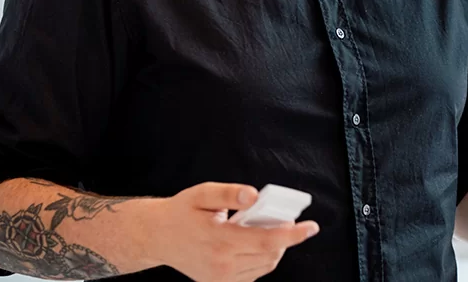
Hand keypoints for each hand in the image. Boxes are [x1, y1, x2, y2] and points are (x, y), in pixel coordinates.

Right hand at [144, 182, 318, 281]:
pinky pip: (252, 275)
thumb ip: (230, 194)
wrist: (156, 237)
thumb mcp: (202, 194)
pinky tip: (254, 244)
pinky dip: (261, 260)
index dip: (294, 235)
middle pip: (271, 255)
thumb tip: (254, 196)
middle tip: (282, 220)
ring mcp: (220, 278)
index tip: (312, 227)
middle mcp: (222, 265)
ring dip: (275, 249)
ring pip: (264, 267)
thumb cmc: (181, 212)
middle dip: (285, 237)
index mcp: (219, 240)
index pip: (268, 241)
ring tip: (265, 230)